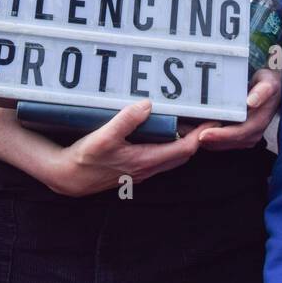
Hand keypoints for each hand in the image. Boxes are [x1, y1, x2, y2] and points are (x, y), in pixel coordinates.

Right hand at [45, 99, 199, 196]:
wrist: (68, 178)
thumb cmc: (85, 159)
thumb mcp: (103, 136)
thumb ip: (126, 120)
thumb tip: (147, 105)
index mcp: (146, 161)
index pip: (184, 149)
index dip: (200, 135)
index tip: (213, 121)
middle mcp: (148, 169)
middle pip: (182, 154)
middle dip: (196, 138)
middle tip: (204, 118)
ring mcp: (141, 171)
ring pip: (171, 156)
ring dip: (183, 141)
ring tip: (187, 121)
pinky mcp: (134, 169)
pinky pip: (160, 156)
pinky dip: (168, 144)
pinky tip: (162, 131)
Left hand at [189, 68, 281, 150]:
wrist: (276, 90)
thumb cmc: (270, 84)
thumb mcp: (268, 83)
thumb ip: (262, 91)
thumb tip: (251, 102)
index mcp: (259, 122)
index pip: (238, 133)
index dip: (220, 136)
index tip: (202, 134)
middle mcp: (254, 133)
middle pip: (228, 142)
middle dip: (208, 141)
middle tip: (187, 135)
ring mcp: (249, 136)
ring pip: (225, 145)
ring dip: (208, 142)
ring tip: (188, 135)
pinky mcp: (242, 136)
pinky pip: (225, 142)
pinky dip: (211, 140)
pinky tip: (197, 133)